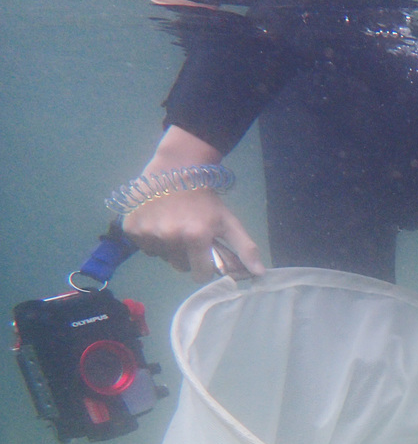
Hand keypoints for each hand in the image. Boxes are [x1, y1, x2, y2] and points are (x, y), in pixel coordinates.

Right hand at [121, 126, 265, 280]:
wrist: (176, 169)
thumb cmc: (206, 199)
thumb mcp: (229, 221)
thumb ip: (245, 248)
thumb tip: (260, 273)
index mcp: (195, 237)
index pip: (200, 275)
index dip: (205, 267)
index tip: (205, 254)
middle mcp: (169, 237)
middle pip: (180, 266)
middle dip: (187, 256)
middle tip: (189, 234)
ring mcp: (148, 232)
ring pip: (161, 256)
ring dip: (168, 247)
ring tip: (173, 225)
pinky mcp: (131, 228)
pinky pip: (144, 246)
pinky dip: (151, 238)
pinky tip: (158, 221)